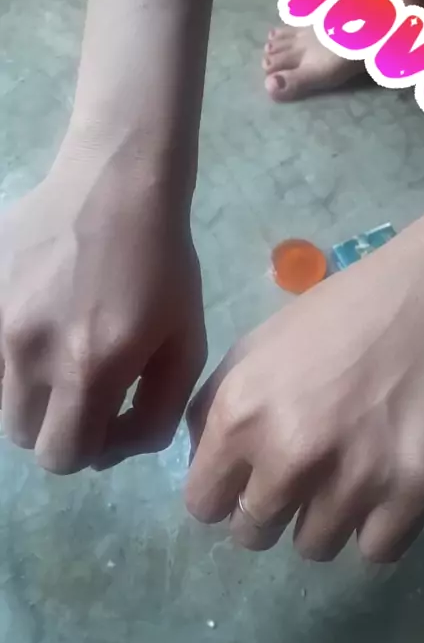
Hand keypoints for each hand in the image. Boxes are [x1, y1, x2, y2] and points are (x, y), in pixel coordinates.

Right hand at [0, 130, 205, 472]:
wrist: (117, 186)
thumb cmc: (163, 265)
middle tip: (84, 391)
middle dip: (56, 426)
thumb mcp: (187, 344)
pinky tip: (40, 325)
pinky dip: (9, 356)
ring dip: (28, 394)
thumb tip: (112, 449)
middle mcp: (29, 350)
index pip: (62, 456)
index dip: (88, 450)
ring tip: (59, 354)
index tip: (106, 421)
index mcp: (89, 367)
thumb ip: (156, 413)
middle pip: (22, 435)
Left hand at [186, 211, 423, 561]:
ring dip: (321, 519)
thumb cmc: (330, 320)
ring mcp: (356, 478)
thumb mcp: (251, 350)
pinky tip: (378, 486)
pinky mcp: (414, 491)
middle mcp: (291, 455)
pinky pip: (375, 551)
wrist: (423, 301)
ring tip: (342, 474)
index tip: (242, 483)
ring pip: (314, 547)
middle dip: (265, 511)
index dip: (220, 494)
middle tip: (294, 479)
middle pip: (254, 534)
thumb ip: (212, 411)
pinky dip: (374, 527)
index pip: (203, 505)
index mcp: (241, 415)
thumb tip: (202, 467)